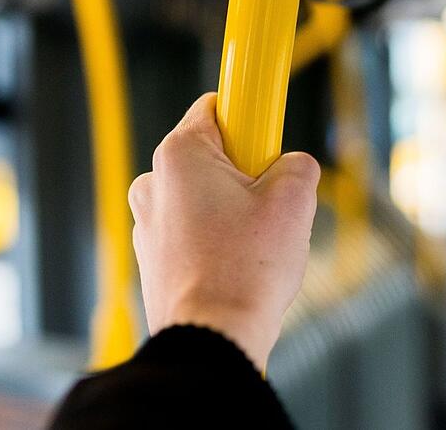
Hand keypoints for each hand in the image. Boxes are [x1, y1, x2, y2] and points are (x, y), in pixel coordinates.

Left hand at [128, 93, 319, 369]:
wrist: (213, 338)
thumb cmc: (246, 269)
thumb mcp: (294, 201)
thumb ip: (298, 164)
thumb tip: (293, 166)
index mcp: (180, 155)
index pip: (216, 106)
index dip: (251, 117)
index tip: (268, 135)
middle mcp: (153, 183)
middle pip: (213, 156)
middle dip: (249, 174)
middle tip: (272, 206)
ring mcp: (147, 223)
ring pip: (205, 198)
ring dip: (234, 211)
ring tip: (257, 246)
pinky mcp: (151, 258)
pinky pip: (193, 232)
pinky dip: (216, 241)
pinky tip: (238, 267)